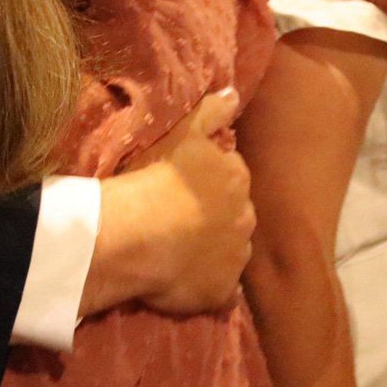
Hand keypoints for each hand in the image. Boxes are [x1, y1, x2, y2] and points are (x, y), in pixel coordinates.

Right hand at [82, 88, 254, 316]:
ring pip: (229, 250)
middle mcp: (246, 218)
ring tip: (180, 247)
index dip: (211, 179)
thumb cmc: (158, 177)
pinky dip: (207, 283)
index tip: (189, 183)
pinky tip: (184, 278)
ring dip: (213, 248)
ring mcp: (235, 258)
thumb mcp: (185, 132)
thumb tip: (235, 93)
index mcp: (237, 178)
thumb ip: (213, 111)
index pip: (232, 174)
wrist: (140, 234)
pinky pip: (219, 288)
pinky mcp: (221, 292)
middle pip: (235, 213)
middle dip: (217, 213)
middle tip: (182, 215)